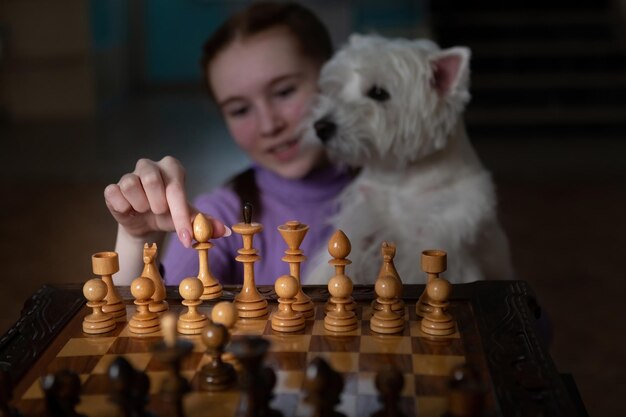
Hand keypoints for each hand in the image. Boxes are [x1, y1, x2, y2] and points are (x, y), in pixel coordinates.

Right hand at [104, 156, 226, 246]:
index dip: (181, 216)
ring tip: (145, 210)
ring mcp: (129, 175)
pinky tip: (130, 211)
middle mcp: (150, 166)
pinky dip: (124, 208)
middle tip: (160, 212)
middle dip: (158, 204)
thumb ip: (204, 222)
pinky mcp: (113, 188)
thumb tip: (224, 231)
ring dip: (140, 206)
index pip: (176, 190)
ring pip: (131, 185)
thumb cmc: (168, 215)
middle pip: (152, 180)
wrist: (144, 225)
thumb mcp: (187, 218)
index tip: (186, 238)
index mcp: (172, 168)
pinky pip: (114, 194)